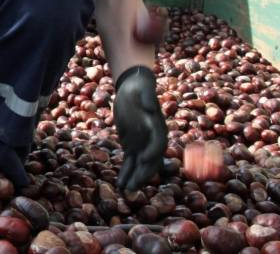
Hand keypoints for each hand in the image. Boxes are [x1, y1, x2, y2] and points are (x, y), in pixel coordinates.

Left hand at [113, 65, 167, 191]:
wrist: (133, 89)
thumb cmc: (139, 89)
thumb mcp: (142, 90)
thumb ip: (147, 98)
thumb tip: (149, 107)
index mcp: (158, 128)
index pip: (158, 144)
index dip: (152, 152)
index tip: (143, 159)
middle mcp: (153, 140)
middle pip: (150, 161)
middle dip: (142, 174)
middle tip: (133, 187)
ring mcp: (142, 144)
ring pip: (140, 166)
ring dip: (134, 178)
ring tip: (126, 191)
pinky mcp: (132, 145)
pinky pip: (130, 162)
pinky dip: (126, 172)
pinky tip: (120, 184)